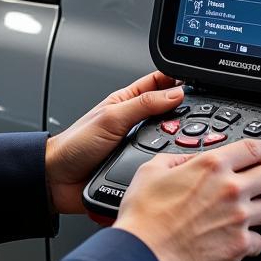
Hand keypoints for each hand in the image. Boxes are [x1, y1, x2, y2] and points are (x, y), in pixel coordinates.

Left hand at [45, 70, 184, 213]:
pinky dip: (168, 162)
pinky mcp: (137, 166)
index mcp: (126, 102)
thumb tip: (174, 93)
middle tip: (202, 114)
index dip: (176, 79)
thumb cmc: (75, 144)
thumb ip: (143, 105)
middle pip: (167, 111)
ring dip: (177, 140)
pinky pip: (159, 162)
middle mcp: (133, 122)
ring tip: (193, 138)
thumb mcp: (111, 118)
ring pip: (166, 138)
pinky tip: (176, 162)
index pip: (157, 83)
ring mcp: (136, 145)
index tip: (197, 82)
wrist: (59, 180)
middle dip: (183, 112)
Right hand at [114, 139, 260, 260]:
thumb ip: (178, 159)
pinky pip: (260, 242)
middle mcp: (231, 189)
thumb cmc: (144, 216)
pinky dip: (252, 241)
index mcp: (212, 165)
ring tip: (260, 212)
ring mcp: (238, 218)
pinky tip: (239, 239)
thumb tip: (190, 159)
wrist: (144, 254)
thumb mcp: (153, 169)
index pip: (257, 148)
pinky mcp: (239, 247)